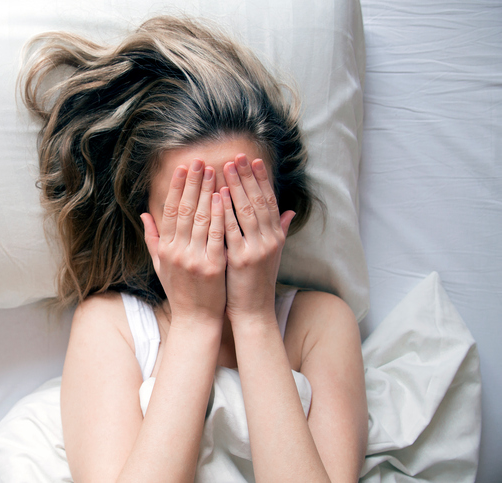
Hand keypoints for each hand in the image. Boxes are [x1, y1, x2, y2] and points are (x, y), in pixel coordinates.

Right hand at [141, 159, 225, 325]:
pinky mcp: (212, 266)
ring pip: (201, 219)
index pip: (170, 212)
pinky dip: (219, 215)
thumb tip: (144, 214)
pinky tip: (223, 197)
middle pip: (185, 210)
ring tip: (213, 171)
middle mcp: (177, 252)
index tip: (183, 168)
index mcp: (165, 249)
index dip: (177, 188)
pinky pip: (216, 236)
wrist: (195, 320)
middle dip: (193, 183)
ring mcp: (194, 259)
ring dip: (207, 192)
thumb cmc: (179, 291)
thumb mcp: (161, 265)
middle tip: (199, 161)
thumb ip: (153, 238)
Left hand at [221, 154, 294, 323]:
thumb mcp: (273, 255)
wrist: (254, 312)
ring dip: (236, 186)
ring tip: (225, 167)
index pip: (269, 201)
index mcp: (276, 237)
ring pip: (247, 211)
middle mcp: (270, 240)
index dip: (261, 180)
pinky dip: (227, 211)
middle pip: (259, 201)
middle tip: (237, 156)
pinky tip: (219, 195)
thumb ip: (280, 231)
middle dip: (247, 177)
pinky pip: (232, 230)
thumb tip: (290, 212)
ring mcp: (257, 249)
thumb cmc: (257, 283)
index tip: (252, 161)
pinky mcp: (242, 260)